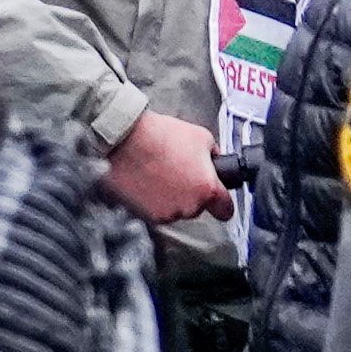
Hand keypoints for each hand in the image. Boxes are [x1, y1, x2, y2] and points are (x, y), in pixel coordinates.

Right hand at [103, 111, 227, 228]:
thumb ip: (212, 156)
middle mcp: (189, 206)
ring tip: (159, 174)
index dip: (222, 203)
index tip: (218, 200)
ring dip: (172, 197)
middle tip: (178, 172)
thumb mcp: (200, 136)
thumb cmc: (159, 135)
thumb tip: (212, 162)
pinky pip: (157, 211)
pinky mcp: (146, 215)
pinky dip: (153, 200)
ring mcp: (167, 213)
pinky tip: (148, 181)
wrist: (124, 139)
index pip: (226, 210)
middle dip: (191, 193)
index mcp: (207, 189)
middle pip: (198, 208)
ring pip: (176, 210)